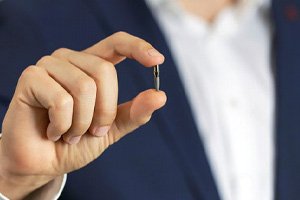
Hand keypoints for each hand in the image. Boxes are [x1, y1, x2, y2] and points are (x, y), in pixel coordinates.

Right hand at [0, 32, 166, 198]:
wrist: (44, 163)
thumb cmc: (76, 142)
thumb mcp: (112, 128)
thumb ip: (134, 113)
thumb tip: (160, 96)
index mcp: (91, 66)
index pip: (117, 43)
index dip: (138, 47)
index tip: (157, 61)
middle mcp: (71, 60)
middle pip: (104, 72)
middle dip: (104, 112)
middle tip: (92, 131)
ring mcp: (49, 66)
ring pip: (84, 87)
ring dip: (82, 123)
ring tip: (70, 134)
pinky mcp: (31, 78)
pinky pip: (61, 100)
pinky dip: (63, 125)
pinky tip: (53, 132)